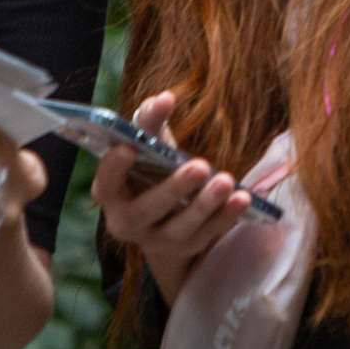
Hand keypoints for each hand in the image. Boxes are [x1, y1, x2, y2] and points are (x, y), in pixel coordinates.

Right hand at [88, 90, 254, 307]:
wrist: (163, 214)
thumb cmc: (151, 167)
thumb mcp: (147, 145)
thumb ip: (150, 121)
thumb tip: (162, 100)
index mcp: (110, 192)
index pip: (106, 182)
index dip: (114, 167)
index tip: (129, 147)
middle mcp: (126, 222)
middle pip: (146, 210)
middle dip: (172, 188)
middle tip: (199, 165)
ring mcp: (155, 240)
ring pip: (178, 229)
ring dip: (204, 206)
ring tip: (226, 181)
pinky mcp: (185, 249)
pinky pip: (206, 236)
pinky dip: (225, 217)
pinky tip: (243, 198)